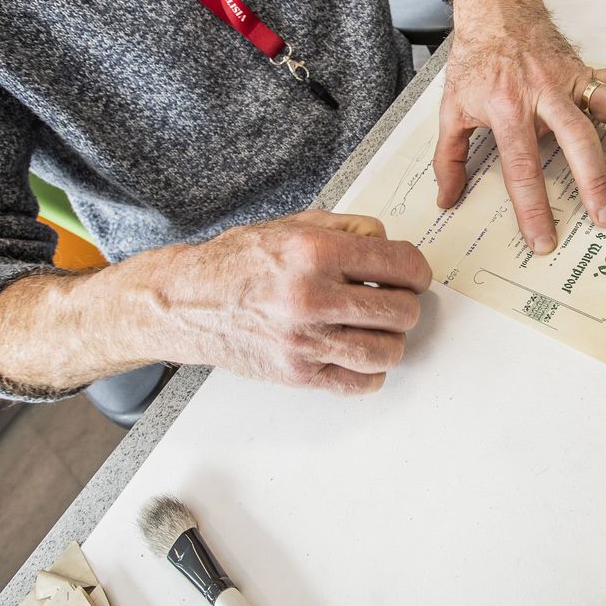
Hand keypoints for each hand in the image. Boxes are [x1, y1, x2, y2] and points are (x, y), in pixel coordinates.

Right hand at [165, 210, 431, 393]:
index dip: (417, 271)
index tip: (413, 276)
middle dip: (405, 304)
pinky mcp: (297, 373)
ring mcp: (304, 341)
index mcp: (315, 252)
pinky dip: (371, 370)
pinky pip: (362, 382)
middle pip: (402, 311)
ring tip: (374, 327)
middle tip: (391, 300)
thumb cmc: (241, 262)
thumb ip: (350, 229)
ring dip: (390, 339)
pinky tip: (358, 352)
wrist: (188, 301)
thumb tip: (392, 247)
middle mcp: (311, 297)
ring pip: (389, 351)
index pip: (402, 264)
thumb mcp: (296, 224)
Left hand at [436, 0, 605, 253]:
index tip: (544, 239)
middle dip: (593, 180)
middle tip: (605, 216)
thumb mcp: (451, 108)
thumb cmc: (475, 60)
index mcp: (508, 107)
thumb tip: (447, 198)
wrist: (495, 10)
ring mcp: (573, 79)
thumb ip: (449, 156)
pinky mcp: (589, 69)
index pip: (522, 166)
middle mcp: (546, 92)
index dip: (533, 206)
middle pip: (576, 138)